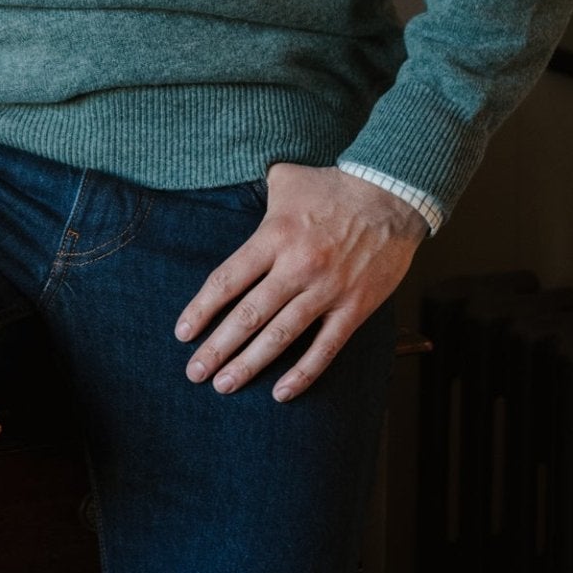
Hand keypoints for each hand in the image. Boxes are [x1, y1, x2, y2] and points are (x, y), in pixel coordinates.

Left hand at [174, 165, 425, 403]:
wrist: (390, 194)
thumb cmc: (332, 185)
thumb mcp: (285, 179)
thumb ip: (256, 195)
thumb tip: (231, 192)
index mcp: (273, 237)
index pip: (228, 280)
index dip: (202, 309)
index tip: (183, 333)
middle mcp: (296, 267)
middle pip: (248, 316)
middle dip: (217, 348)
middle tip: (195, 372)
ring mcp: (326, 290)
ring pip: (280, 337)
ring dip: (249, 364)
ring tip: (224, 385)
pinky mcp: (354, 308)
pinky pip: (325, 348)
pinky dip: (303, 374)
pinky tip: (281, 393)